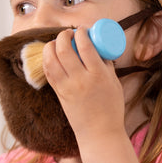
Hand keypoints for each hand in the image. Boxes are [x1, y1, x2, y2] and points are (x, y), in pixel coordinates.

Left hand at [42, 27, 126, 145]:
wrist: (99, 133)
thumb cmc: (111, 107)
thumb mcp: (113, 82)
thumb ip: (105, 64)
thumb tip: (97, 48)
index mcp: (98, 75)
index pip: (85, 46)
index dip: (81, 33)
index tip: (82, 30)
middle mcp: (80, 80)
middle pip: (64, 50)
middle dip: (63, 36)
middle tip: (68, 34)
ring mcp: (67, 87)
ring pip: (51, 60)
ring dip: (51, 46)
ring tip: (57, 43)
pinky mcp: (59, 94)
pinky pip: (49, 73)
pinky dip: (48, 61)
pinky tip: (52, 56)